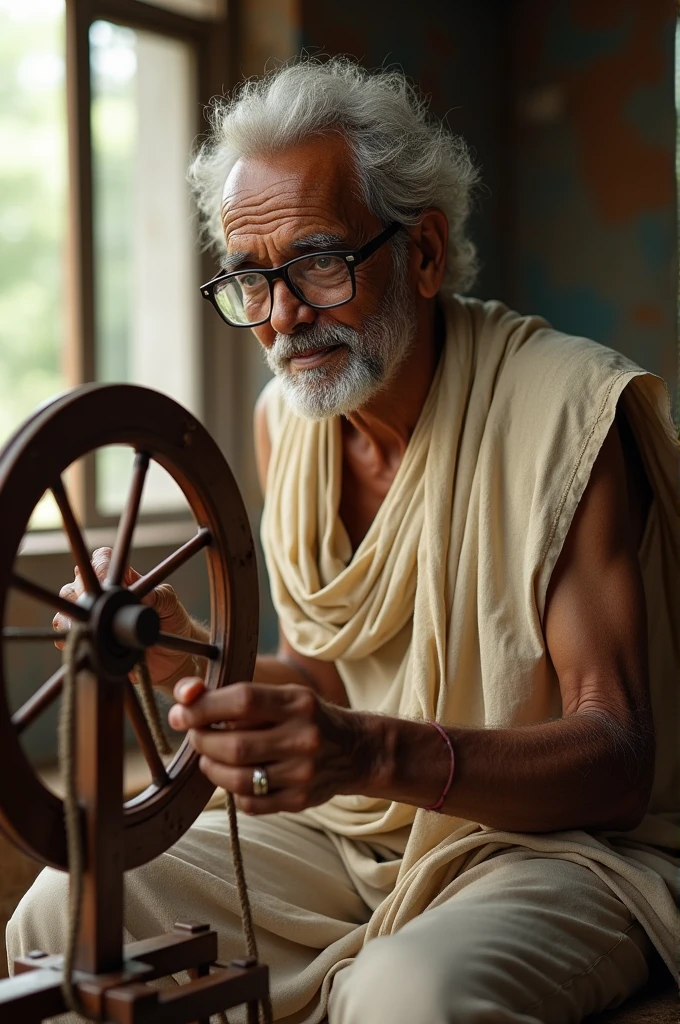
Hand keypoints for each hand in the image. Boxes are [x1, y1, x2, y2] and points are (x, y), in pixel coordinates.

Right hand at [53, 546, 196, 686]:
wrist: (171, 656)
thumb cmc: (172, 623)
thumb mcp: (170, 605)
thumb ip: (158, 596)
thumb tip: (143, 595)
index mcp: (122, 579)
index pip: (101, 560)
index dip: (99, 565)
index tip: (105, 579)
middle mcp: (102, 595)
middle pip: (75, 583)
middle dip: (80, 593)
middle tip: (93, 608)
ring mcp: (91, 617)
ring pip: (66, 608)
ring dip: (70, 617)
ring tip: (85, 627)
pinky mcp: (87, 638)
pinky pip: (65, 634)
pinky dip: (69, 637)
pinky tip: (82, 642)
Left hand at [168, 678, 374, 813]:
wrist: (356, 751)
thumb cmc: (306, 718)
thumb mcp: (282, 696)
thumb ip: (234, 696)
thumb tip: (184, 695)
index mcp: (298, 703)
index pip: (242, 701)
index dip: (204, 707)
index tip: (182, 713)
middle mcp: (304, 737)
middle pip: (235, 745)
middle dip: (203, 741)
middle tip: (195, 735)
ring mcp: (303, 773)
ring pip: (238, 779)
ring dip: (212, 768)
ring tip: (209, 757)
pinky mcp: (300, 801)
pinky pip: (250, 802)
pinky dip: (232, 791)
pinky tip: (233, 777)